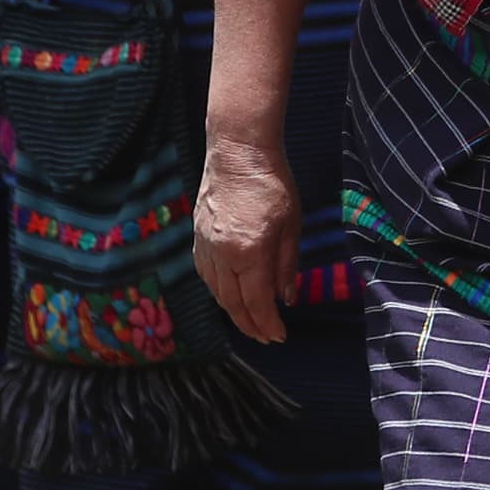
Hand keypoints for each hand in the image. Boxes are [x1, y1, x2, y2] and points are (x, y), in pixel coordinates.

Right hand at [193, 126, 303, 344]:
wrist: (236, 152)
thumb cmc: (272, 183)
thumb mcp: (292, 225)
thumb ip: (287, 265)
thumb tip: (285, 298)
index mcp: (249, 251)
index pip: (256, 301)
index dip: (268, 323)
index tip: (279, 336)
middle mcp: (222, 253)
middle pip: (232, 303)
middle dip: (250, 325)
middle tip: (266, 337)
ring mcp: (205, 245)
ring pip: (216, 291)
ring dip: (233, 311)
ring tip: (250, 322)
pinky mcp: (197, 237)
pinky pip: (206, 275)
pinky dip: (218, 291)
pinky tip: (230, 295)